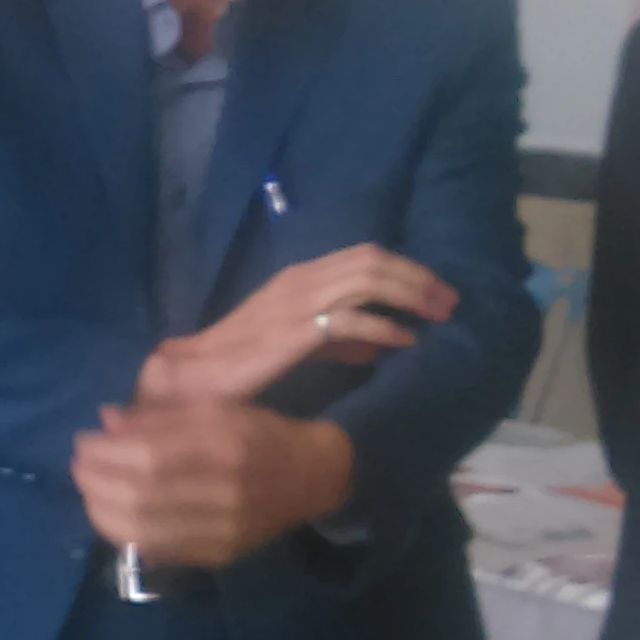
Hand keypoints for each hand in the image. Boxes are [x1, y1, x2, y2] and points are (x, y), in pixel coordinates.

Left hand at [72, 401, 356, 567]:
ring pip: (144, 528)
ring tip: (87, 489)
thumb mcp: (215, 409)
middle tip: (77, 466)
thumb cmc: (258, 433)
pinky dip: (124, 533)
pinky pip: (158, 549)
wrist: (312, 478)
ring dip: (101, 509)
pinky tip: (109, 514)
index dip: (106, 451)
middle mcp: (225, 490)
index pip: (149, 455)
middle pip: (141, 494)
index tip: (83, 441)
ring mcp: (223, 529)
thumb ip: (159, 417)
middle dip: (96, 480)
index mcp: (225, 444)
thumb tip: (105, 421)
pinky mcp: (219, 554)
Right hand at [137, 246, 453, 407]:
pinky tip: (405, 342)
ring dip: (411, 295)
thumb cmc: (237, 369)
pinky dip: (385, 329)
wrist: (188, 382)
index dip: (406, 269)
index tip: (436, 292)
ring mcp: (295, 302)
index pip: (362, 256)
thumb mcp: (295, 347)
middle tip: (450, 301)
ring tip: (439, 315)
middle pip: (372, 260)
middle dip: (418, 278)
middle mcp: (300, 281)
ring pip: (368, 280)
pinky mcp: (293, 332)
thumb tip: (380, 346)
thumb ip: (334, 341)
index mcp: (299, 279)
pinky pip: (351, 320)